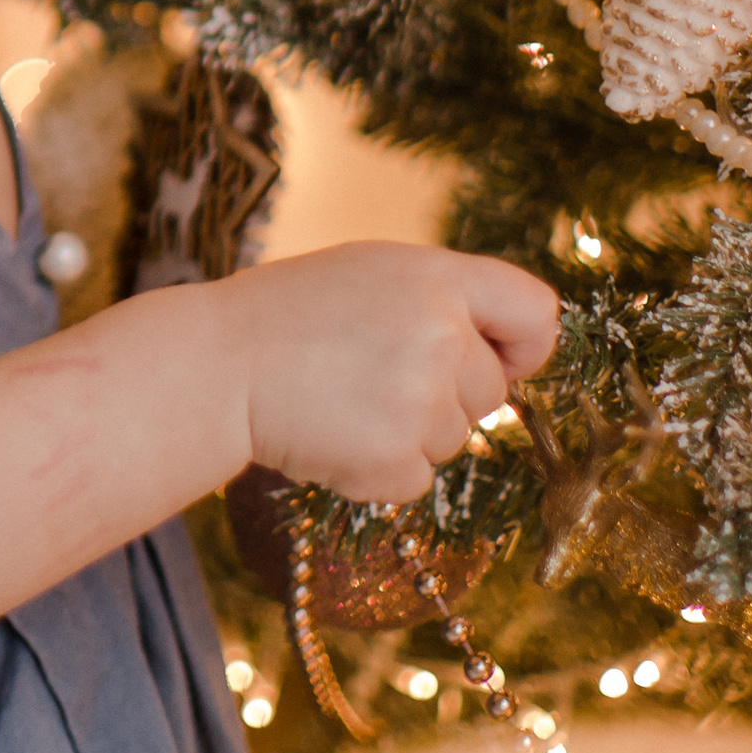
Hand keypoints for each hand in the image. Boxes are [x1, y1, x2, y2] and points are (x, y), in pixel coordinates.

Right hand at [224, 242, 559, 504]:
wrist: (215, 367)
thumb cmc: (284, 315)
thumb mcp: (369, 273)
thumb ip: (440, 300)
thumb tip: (502, 353)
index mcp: (438, 279)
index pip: (536, 312)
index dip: (525, 344)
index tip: (502, 359)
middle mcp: (443, 337)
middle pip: (491, 391)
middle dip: (444, 395)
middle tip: (368, 376)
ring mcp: (422, 403)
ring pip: (452, 439)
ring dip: (406, 433)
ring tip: (339, 401)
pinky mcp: (396, 461)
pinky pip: (417, 479)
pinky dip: (379, 470)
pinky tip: (331, 435)